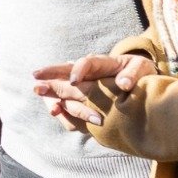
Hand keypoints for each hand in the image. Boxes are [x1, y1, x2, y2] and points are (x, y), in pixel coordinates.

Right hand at [32, 54, 155, 130]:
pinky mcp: (82, 99)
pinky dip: (64, 112)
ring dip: (55, 99)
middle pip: (64, 73)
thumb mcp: (140, 68)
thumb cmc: (139, 71)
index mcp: (100, 62)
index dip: (78, 70)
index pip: (86, 63)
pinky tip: (58, 115)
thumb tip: (123, 84)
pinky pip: (69, 106)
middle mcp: (86, 72)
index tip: (74, 81)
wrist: (138, 78)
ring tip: (52, 109)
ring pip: (63, 91)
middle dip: (50, 80)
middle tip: (37, 87)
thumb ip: (133, 74)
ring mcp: (81, 86)